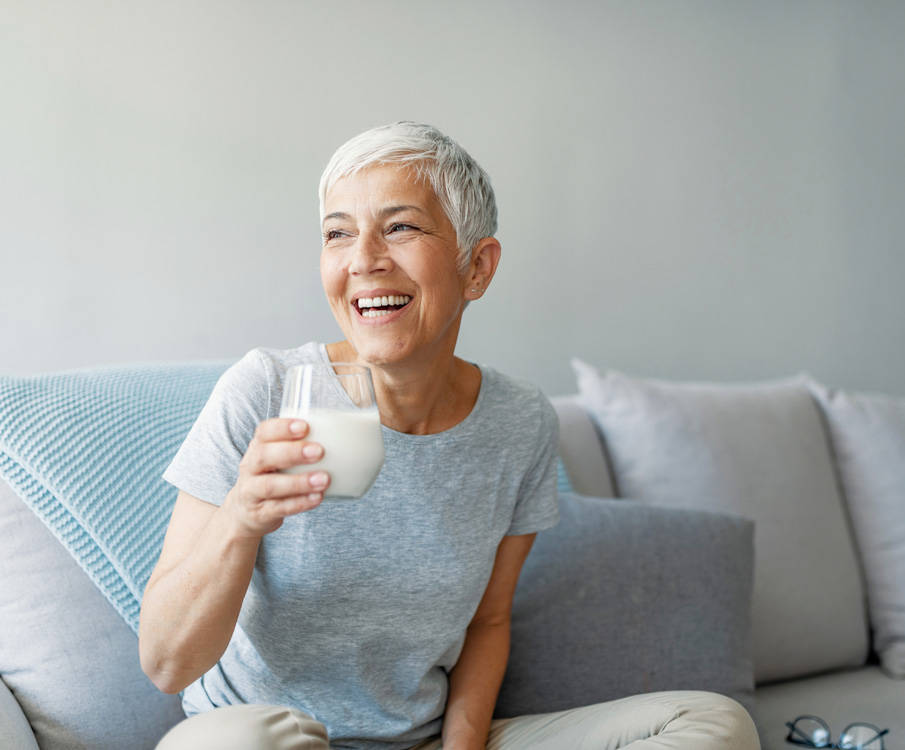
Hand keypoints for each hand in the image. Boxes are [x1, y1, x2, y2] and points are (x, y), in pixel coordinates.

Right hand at [223, 418, 329, 536]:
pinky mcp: (260, 513)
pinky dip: (299, 503)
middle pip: (264, 456)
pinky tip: (317, 498)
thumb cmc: (272, 475)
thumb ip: (301, 445)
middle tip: (319, 451)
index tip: (305, 426)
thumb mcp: (277, 457)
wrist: (246, 511)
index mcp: (257, 447)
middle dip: (292, 452)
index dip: (282, 428)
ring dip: (299, 482)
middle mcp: (250, 467)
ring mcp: (252, 491)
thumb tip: (348, 432)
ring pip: (270, 486)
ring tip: (324, 479)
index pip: (263, 432)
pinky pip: (278, 508)